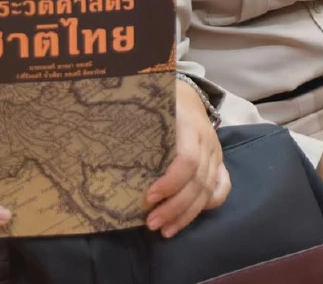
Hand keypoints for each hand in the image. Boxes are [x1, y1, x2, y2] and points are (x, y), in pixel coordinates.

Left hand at [145, 80, 230, 237]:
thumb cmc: (161, 99)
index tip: (148, 197)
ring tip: (165, 230)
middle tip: (151, 223)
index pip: (188, 160)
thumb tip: (100, 138)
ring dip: (186, 214)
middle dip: (175, 207)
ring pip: (208, 190)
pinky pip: (222, 187)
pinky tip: (187, 219)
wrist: (186, 92)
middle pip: (198, 182)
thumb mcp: (148, 103)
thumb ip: (131, 119)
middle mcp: (207, 140)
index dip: (171, 182)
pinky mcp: (219, 161)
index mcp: (189, 124)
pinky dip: (206, 206)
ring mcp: (215, 152)